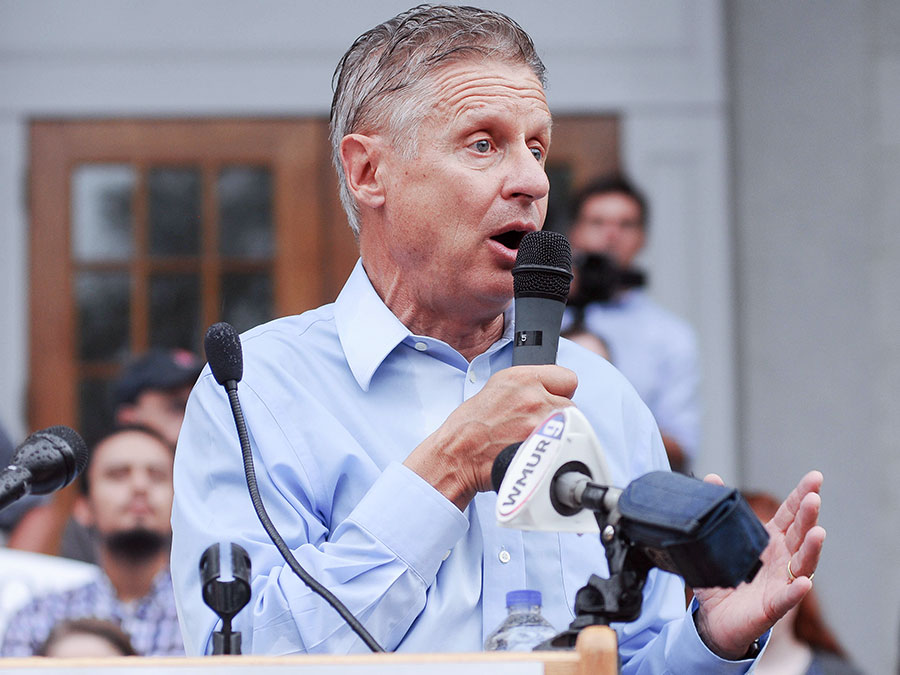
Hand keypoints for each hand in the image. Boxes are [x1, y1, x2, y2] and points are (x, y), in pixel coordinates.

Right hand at [404, 365, 577, 509]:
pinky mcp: (543, 447)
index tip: (551, 399)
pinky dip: (552, 451)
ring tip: (531, 440)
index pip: (566, 378)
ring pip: (568, 428)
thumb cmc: (470, 427)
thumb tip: (548, 391)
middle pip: (570, 406)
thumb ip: (526, 386)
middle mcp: (533, 397)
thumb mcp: (496, 390)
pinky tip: (532, 452)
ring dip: (556, 434)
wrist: (458, 455)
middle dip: (556, 416)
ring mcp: (540, 423)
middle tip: (533, 426)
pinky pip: (563, 447)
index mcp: (521, 378)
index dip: (559, 391)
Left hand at [692, 471, 825, 658]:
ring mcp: (782, 582)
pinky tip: (803, 583)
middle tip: (814, 498)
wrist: (715, 617)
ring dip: (812, 548)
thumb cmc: (723, 576)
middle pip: (800, 533)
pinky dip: (795, 591)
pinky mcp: (774, 606)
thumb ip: (718, 510)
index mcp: (771, 540)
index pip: (790, 514)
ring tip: (818, 532)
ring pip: (803, 564)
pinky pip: (787, 598)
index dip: (802, 496)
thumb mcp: (716, 541)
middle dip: (809, 515)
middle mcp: (783, 558)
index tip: (815, 477)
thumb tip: (711, 478)